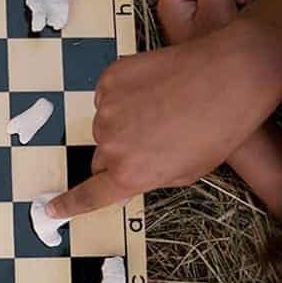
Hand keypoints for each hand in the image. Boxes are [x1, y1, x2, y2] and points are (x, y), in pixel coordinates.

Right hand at [47, 0, 281, 219]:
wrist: (230, 74)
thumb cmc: (220, 129)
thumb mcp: (188, 171)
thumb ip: (148, 177)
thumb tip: (126, 174)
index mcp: (130, 175)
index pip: (88, 196)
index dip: (67, 204)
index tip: (51, 208)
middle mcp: (111, 145)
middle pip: (100, 157)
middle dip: (117, 154)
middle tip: (150, 139)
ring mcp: (107, 109)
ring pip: (105, 123)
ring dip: (123, 121)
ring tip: (161, 107)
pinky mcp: (110, 79)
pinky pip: (107, 94)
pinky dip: (123, 94)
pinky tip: (154, 88)